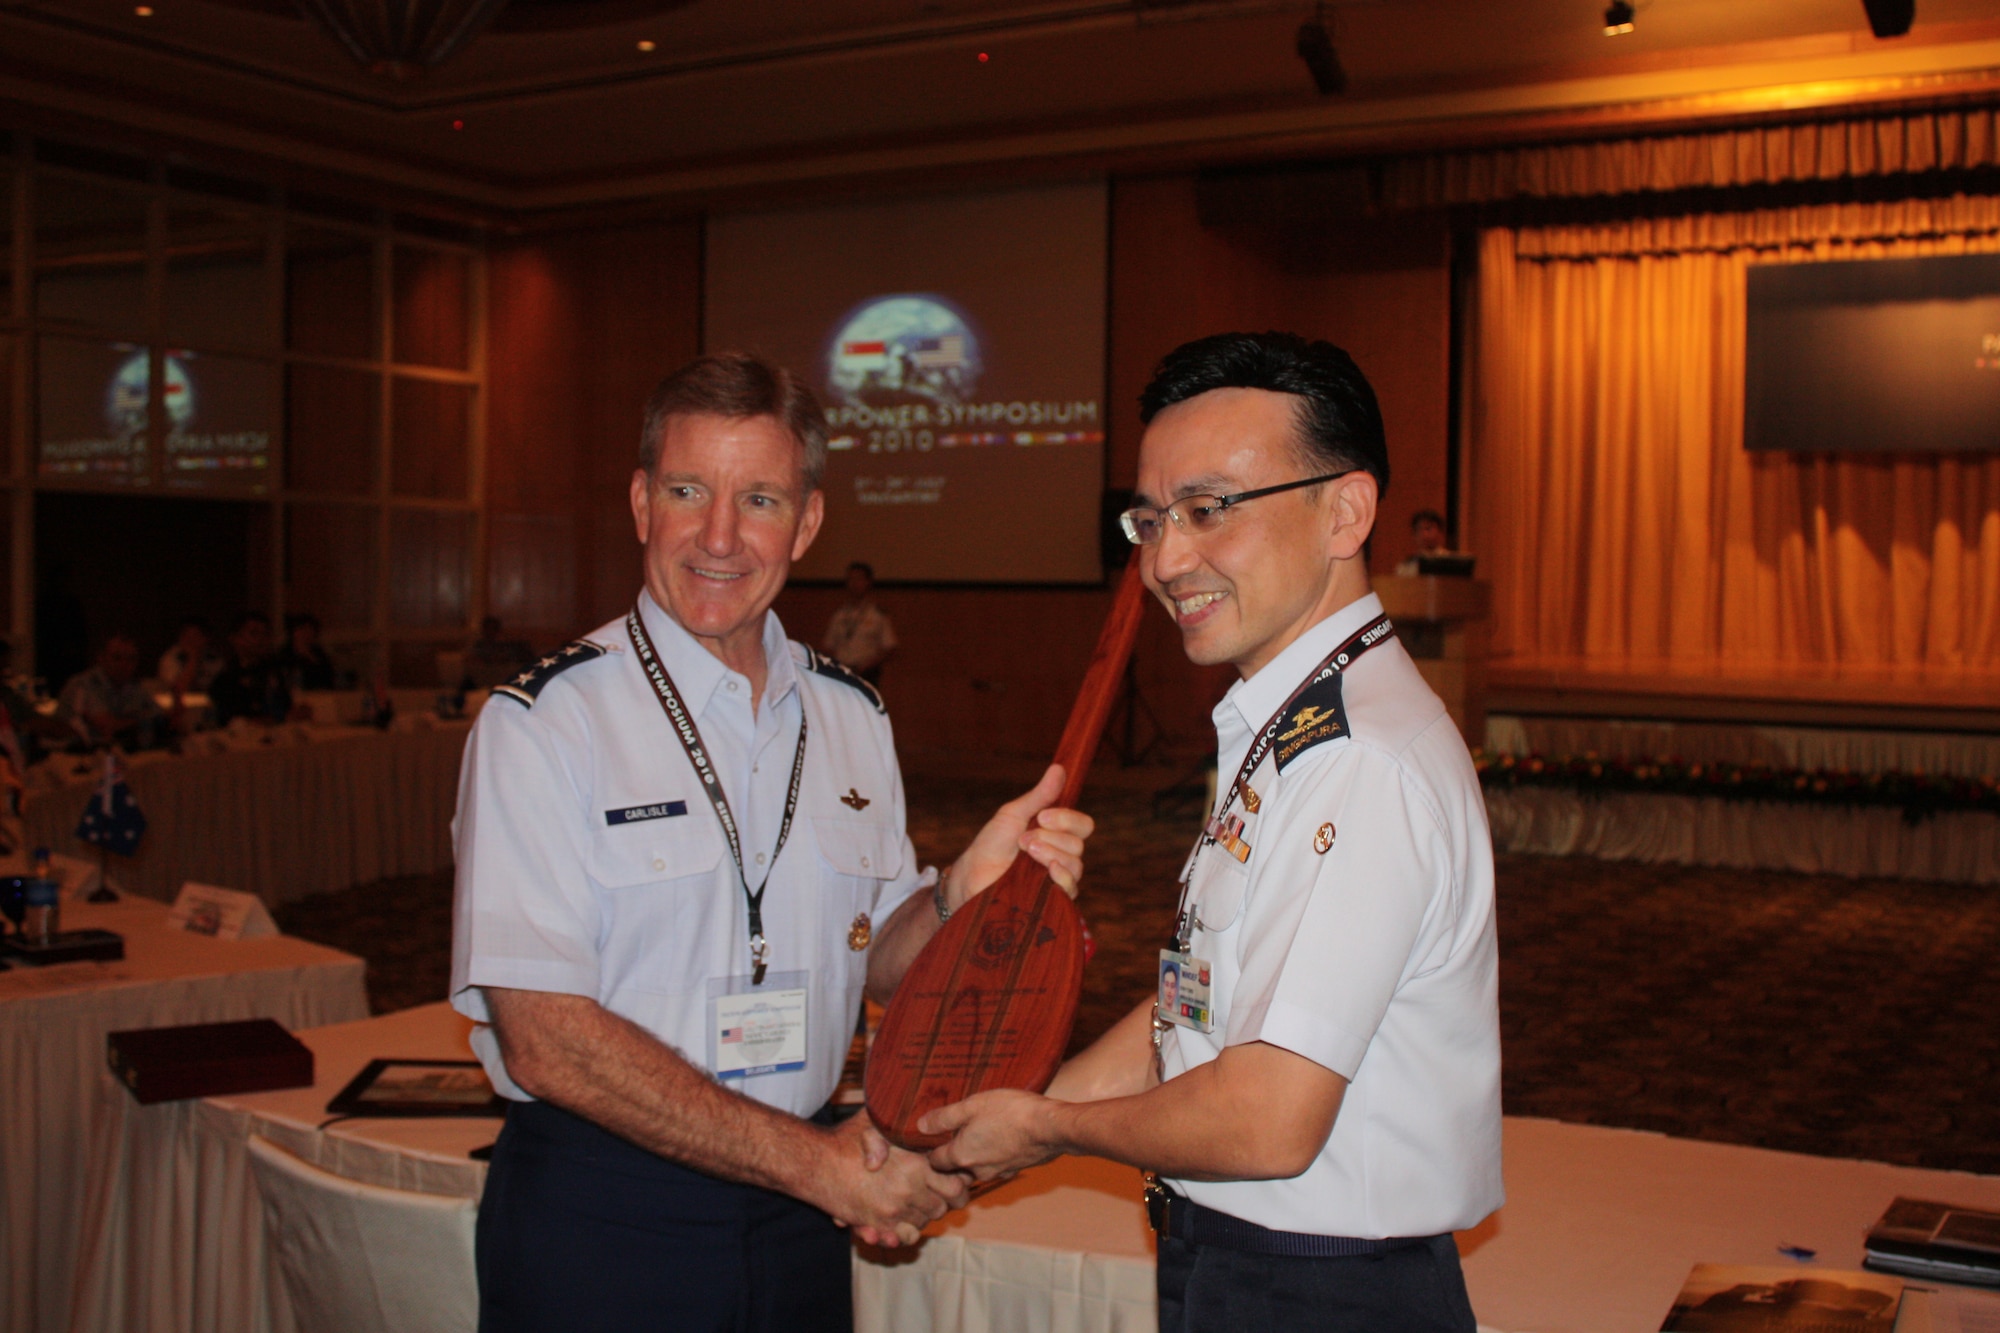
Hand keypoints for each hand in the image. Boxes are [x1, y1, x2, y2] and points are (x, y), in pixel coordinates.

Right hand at [822, 1113, 969, 1246]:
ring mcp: (892, 1211)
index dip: (959, 1185)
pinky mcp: (875, 1224)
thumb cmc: (845, 1138)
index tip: (956, 1179)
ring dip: (924, 1216)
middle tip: (941, 1194)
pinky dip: (906, 1232)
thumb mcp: (876, 1122)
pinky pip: (902, 1236)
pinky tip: (904, 1219)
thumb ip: (897, 1130)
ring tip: (921, 1203)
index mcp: (915, 1165)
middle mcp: (907, 1191)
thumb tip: (914, 1144)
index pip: (954, 1186)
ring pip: (923, 1223)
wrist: (815, 1164)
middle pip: (942, 1208)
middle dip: (943, 1203)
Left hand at [919, 1089, 1061, 1183]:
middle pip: (955, 1169)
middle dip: (951, 1157)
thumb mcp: (972, 1105)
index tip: (927, 1142)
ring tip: (978, 1134)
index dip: (928, 1152)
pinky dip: (995, 1156)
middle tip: (952, 1136)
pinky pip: (997, 1165)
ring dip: (974, 1156)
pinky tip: (1001, 1138)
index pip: (934, 1162)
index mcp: (961, 1155)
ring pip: (977, 1168)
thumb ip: (944, 1117)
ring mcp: (998, 1172)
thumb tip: (920, 1126)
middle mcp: (977, 1170)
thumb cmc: (1011, 1112)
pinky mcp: (1016, 1169)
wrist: (1051, 1127)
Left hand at [947, 764, 1094, 908]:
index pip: (1082, 825)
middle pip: (1078, 844)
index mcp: (1056, 833)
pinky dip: (1062, 876)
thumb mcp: (1014, 814)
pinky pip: (1071, 888)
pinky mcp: (1051, 899)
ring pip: (1076, 864)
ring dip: (1051, 854)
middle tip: (1024, 840)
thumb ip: (1040, 796)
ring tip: (1026, 853)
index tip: (1042, 816)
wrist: (971, 876)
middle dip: (1051, 838)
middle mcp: (1061, 855)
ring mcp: (1057, 878)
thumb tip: (1059, 768)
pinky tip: (1048, 871)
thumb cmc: (991, 844)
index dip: (1067, 819)